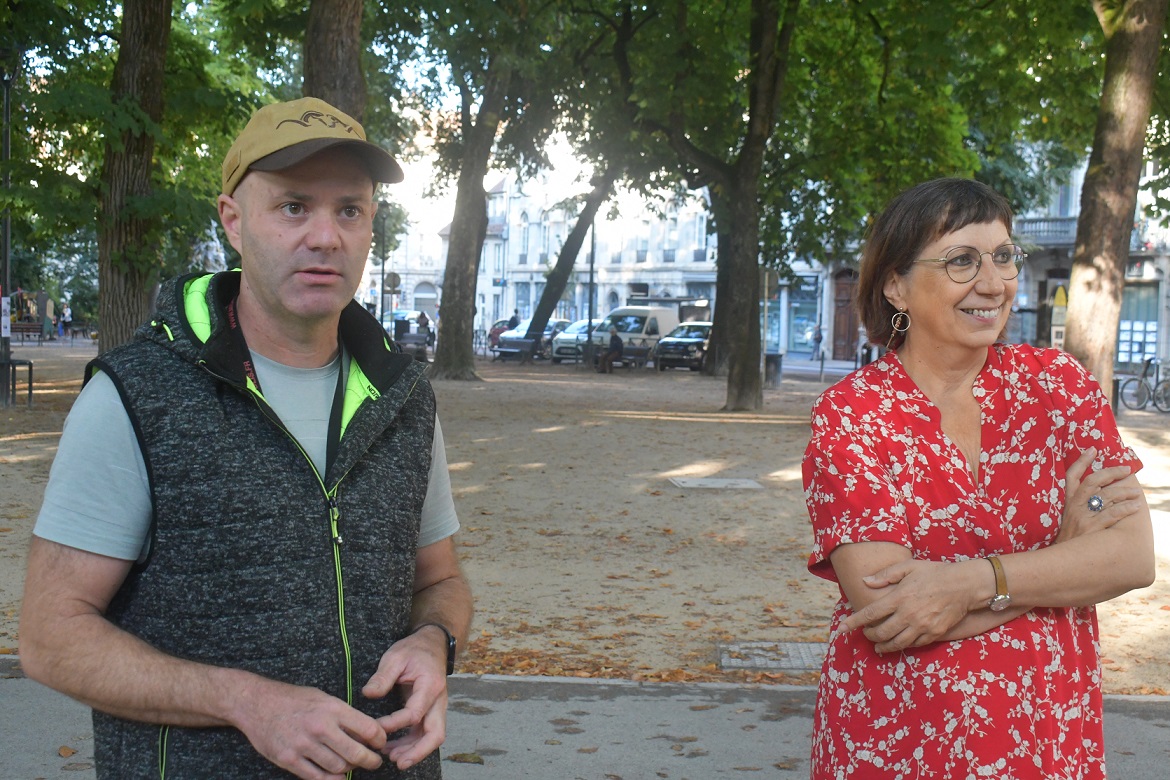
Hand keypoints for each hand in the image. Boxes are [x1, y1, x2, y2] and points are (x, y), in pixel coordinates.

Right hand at [234, 679, 386, 779]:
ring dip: (349, 769)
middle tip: (375, 762)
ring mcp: (303, 745)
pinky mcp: (289, 759)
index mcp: (332, 708)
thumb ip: (343, 714)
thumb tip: (366, 731)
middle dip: (370, 761)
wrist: (256, 703)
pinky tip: (337, 777)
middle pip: (356, 753)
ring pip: (338, 768)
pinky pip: (316, 777)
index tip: (381, 743)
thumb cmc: (293, 699)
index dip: (380, 739)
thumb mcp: (323, 698)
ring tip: (352, 765)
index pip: (368, 728)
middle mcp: (320, 727)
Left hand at [362, 627, 449, 769]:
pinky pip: (424, 732)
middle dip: (418, 751)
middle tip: (397, 761)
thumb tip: (368, 694)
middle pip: (436, 734)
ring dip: (413, 750)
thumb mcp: (395, 657)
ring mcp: (437, 707)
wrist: (432, 644)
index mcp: (430, 685)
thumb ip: (382, 676)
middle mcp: (438, 700)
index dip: (395, 724)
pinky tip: (393, 748)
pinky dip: (411, 743)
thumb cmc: (414, 650)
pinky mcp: (431, 711)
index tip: (376, 727)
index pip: (415, 713)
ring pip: (432, 737)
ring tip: (390, 757)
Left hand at [839, 559, 983, 652]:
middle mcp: (908, 614)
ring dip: (883, 646)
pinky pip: (914, 645)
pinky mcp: (934, 634)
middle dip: (869, 635)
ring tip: (878, 645)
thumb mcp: (908, 567)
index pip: (870, 614)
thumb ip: (886, 574)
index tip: (842, 629)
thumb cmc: (935, 573)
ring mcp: (922, 627)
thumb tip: (865, 581)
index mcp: (899, 597)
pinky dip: (902, 646)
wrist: (964, 585)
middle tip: (866, 633)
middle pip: (881, 633)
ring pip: (896, 643)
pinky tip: (898, 644)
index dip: (853, 623)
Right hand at [1058, 448, 1139, 542]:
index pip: (1071, 475)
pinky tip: (1135, 507)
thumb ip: (1081, 505)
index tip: (1093, 449)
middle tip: (1126, 469)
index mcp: (1067, 501)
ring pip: (1106, 496)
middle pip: (1093, 481)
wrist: (1061, 561)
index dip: (1082, 461)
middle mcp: (1074, 506)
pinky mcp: (1091, 528)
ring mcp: (1082, 517)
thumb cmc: (1070, 539)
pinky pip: (1112, 514)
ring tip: (1136, 493)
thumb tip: (1101, 494)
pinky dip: (1125, 509)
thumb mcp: (1069, 519)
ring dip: (1124, 492)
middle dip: (1111, 472)